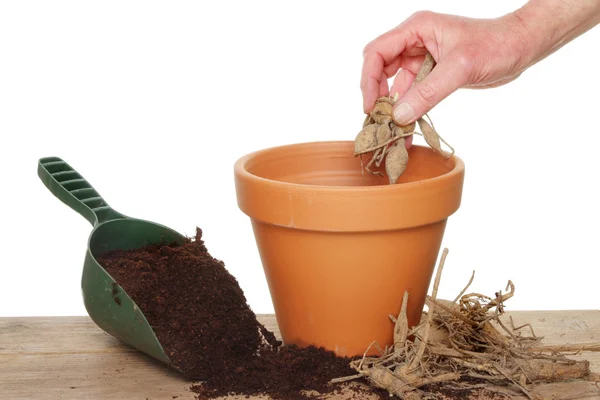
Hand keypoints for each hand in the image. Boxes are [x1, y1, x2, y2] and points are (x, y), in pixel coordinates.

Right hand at [360, 10, 532, 125]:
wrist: (522, 47)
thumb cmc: (496, 45)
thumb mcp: (460, 68)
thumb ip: (428, 92)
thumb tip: (399, 116)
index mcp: (416, 29)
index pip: (377, 52)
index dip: (369, 80)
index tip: (371, 106)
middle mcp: (415, 41)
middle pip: (380, 69)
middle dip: (377, 95)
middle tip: (379, 121)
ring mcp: (422, 58)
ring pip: (395, 84)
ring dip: (393, 108)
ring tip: (391, 131)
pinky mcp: (432, 74)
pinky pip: (412, 93)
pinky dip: (408, 111)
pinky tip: (407, 129)